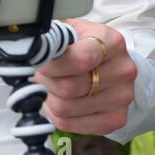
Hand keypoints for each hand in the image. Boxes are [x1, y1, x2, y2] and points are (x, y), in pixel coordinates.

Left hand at [32, 18, 135, 134]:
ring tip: (51, 85)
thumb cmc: (80, 44)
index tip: (37, 61)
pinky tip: (59, 99)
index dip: (50, 64)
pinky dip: (55, 114)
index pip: (79, 59)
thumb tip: (32, 51)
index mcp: (111, 42)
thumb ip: (52, 38)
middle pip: (68, 87)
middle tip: (41, 73)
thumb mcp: (68, 30)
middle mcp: (122, 70)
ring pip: (64, 108)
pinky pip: (69, 123)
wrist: (106, 62)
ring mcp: (121, 97)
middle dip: (45, 81)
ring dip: (48, 97)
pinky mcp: (115, 119)